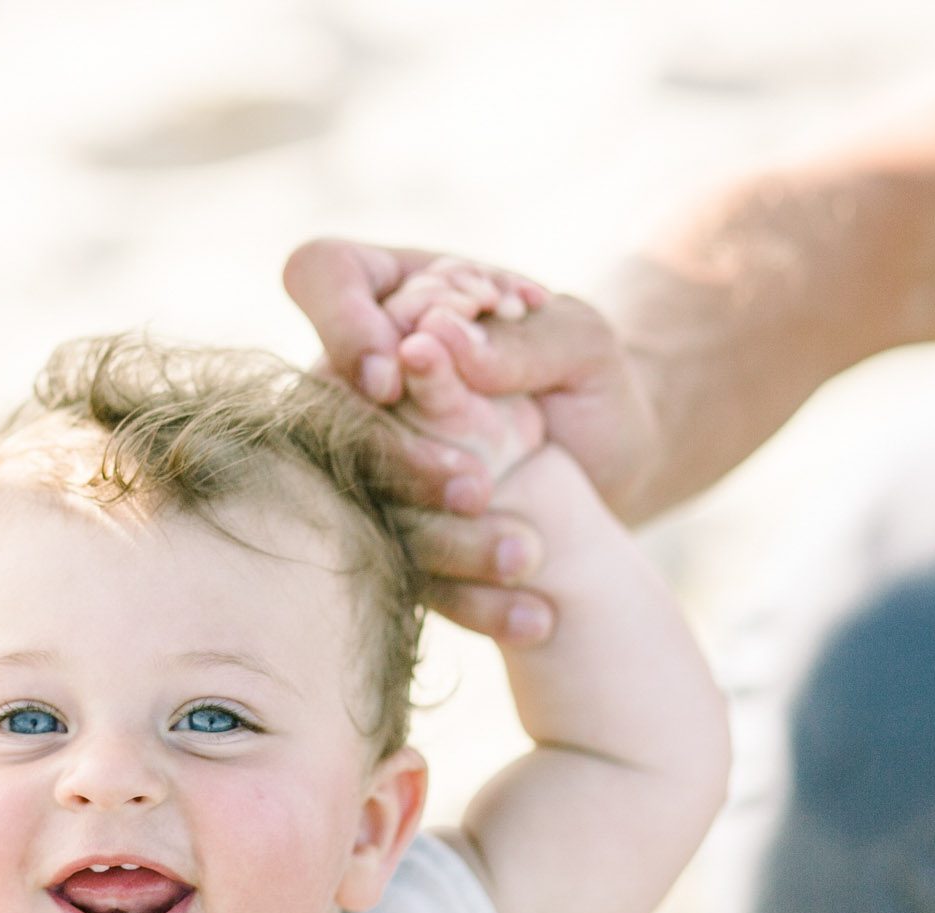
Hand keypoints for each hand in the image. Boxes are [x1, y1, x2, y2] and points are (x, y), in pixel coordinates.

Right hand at [284, 237, 659, 641]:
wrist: (614, 464)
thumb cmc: (591, 379)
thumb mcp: (585, 344)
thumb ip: (521, 338)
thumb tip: (434, 343)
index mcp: (391, 299)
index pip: (320, 274)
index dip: (338, 320)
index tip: (395, 371)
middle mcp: (354, 381)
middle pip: (321, 409)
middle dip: (392, 457)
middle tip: (474, 485)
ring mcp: (362, 466)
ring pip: (358, 506)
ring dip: (440, 539)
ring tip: (526, 554)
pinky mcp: (392, 542)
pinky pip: (407, 579)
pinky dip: (474, 602)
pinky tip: (535, 615)